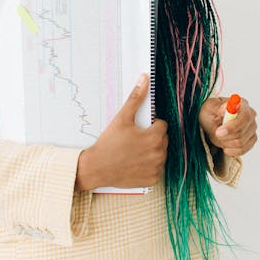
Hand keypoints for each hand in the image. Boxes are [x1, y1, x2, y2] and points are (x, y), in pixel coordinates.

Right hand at [75, 74, 167, 190]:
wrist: (96, 168)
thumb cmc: (108, 143)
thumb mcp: (122, 118)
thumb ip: (136, 98)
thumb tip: (145, 79)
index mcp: (155, 138)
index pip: (162, 125)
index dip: (150, 125)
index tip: (137, 129)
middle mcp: (159, 154)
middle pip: (163, 140)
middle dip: (152, 137)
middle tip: (134, 140)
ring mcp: (156, 168)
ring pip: (161, 154)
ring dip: (152, 151)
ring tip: (134, 151)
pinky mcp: (152, 180)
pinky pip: (157, 169)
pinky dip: (149, 166)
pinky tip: (136, 163)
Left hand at [198, 95, 257, 158]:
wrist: (212, 123)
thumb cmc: (211, 113)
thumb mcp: (209, 107)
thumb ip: (218, 107)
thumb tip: (226, 107)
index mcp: (242, 104)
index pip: (245, 116)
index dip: (232, 126)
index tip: (219, 132)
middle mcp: (251, 115)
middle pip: (242, 132)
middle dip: (226, 136)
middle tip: (216, 134)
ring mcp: (252, 128)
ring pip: (240, 143)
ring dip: (226, 142)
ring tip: (220, 136)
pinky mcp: (251, 140)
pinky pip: (242, 150)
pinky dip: (230, 150)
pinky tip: (225, 144)